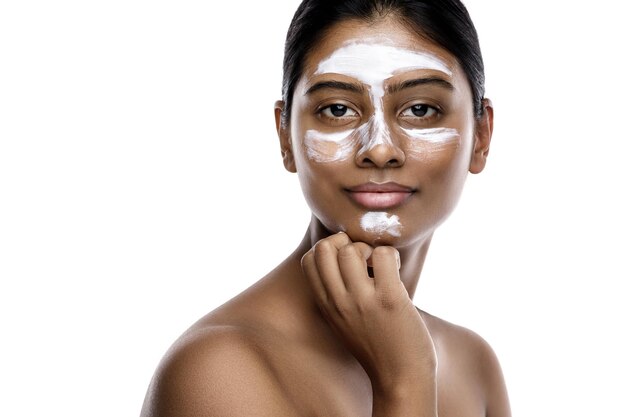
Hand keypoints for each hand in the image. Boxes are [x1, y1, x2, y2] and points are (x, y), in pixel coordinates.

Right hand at [301, 232, 436, 392]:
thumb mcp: (343, 322)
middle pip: (324, 247)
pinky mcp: (389, 299)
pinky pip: (384, 255)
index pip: (309, 259)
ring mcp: (362, 300)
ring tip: (381, 267)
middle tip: (364, 258)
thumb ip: (337, 295)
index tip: (347, 260)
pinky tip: (395, 272)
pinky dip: (392, 256)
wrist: (400, 380)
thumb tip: (343, 257)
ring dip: (370, 249)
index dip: (329, 249)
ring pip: (352, 249)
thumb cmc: (377, 348)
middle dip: (346, 242)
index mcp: (326, 305)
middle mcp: (339, 301)